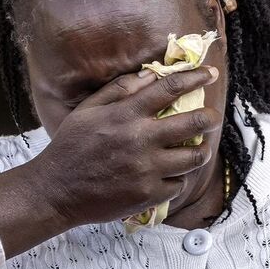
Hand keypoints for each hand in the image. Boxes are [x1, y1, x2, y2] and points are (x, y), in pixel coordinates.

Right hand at [0, 67, 224, 247]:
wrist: (56, 191)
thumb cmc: (70, 147)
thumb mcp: (87, 110)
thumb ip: (119, 89)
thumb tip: (150, 75)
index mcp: (126, 114)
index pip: (170, 88)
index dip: (195, 77)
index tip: (211, 74)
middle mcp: (141, 139)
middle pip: (194, 123)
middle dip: (210, 118)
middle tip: (212, 118)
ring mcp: (147, 169)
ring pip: (193, 157)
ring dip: (199, 151)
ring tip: (197, 148)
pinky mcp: (148, 194)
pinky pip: (178, 185)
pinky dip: (177, 179)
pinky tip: (170, 175)